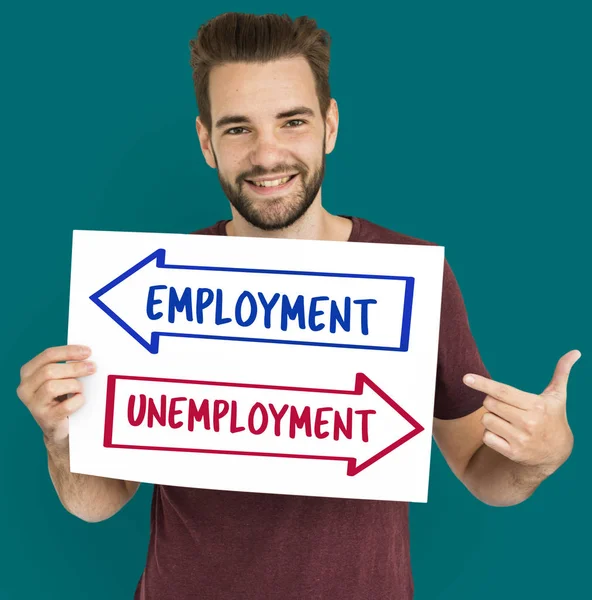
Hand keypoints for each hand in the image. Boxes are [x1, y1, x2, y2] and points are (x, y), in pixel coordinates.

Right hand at [17, 345, 95, 446]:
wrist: (59, 427)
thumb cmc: (61, 396)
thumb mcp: (60, 378)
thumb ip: (66, 365)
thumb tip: (87, 355)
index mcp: (28, 372)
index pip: (47, 355)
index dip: (68, 351)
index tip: (88, 351)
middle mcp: (25, 387)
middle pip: (49, 370)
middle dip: (74, 367)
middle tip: (92, 367)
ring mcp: (33, 404)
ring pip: (52, 386)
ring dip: (74, 385)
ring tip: (80, 389)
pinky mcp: (45, 418)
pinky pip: (65, 405)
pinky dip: (77, 401)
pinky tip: (80, 400)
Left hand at [463, 350, 579, 472]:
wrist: (558, 452)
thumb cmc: (553, 417)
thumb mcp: (557, 396)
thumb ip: (562, 373)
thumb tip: (575, 351)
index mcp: (536, 405)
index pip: (502, 391)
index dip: (483, 384)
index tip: (466, 378)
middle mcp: (528, 422)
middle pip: (489, 403)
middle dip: (492, 402)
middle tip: (507, 407)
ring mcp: (520, 439)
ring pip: (486, 420)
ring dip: (491, 418)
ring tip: (508, 422)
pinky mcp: (513, 453)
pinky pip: (486, 437)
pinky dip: (490, 435)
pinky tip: (505, 435)